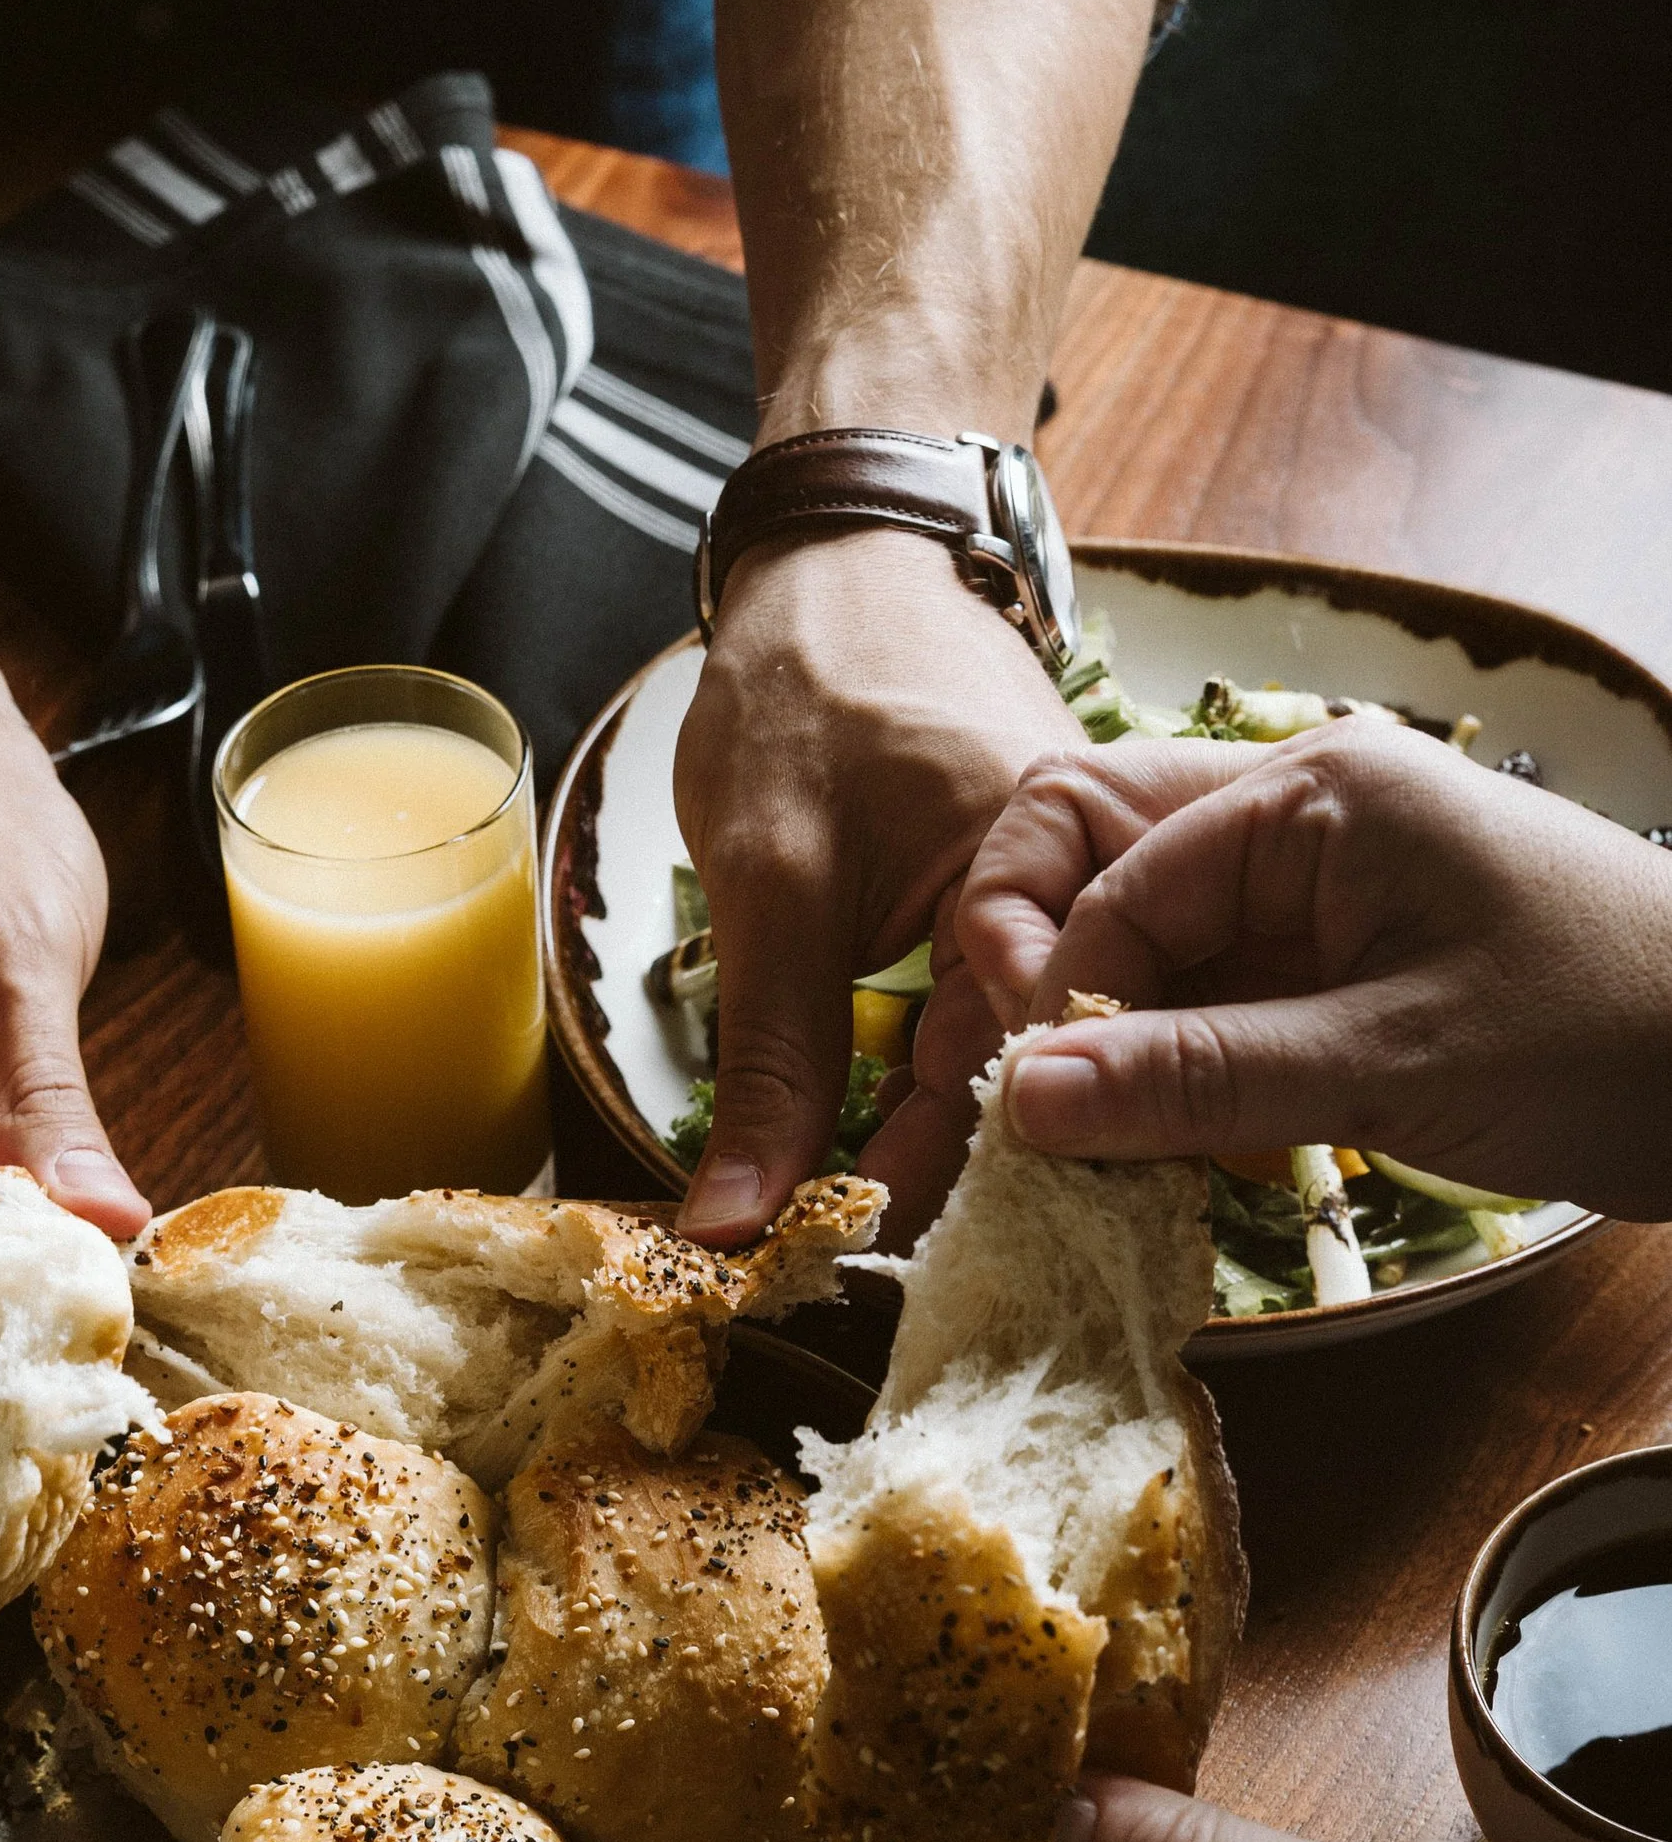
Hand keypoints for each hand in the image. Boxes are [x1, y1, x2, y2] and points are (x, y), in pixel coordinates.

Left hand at [673, 531, 1075, 1238]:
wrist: (836, 556)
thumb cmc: (804, 684)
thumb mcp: (769, 884)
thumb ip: (769, 1061)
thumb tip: (736, 1224)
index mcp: (1067, 878)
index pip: (1017, 1083)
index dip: (935, 1193)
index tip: (853, 1274)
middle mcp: (1106, 891)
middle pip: (1043, 1083)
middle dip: (961, 1187)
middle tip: (871, 1285)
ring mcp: (1084, 889)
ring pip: (1026, 1057)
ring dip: (959, 1141)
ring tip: (884, 1238)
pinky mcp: (1044, 893)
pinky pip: (1011, 1012)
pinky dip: (960, 1075)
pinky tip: (910, 1143)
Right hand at [926, 723, 1671, 1217]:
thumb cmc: (1611, 1031)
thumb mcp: (1393, 1063)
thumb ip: (1200, 1076)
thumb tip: (1024, 1101)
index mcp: (1315, 793)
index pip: (1109, 871)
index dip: (1050, 990)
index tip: (1028, 1107)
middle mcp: (1301, 820)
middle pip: (1098, 868)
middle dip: (1036, 979)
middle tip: (1015, 1102)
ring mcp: (1319, 894)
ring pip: (1143, 944)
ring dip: (1095, 1035)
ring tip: (1070, 1143)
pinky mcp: (1338, 968)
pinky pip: (1205, 1000)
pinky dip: (1161, 1067)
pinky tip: (1144, 1145)